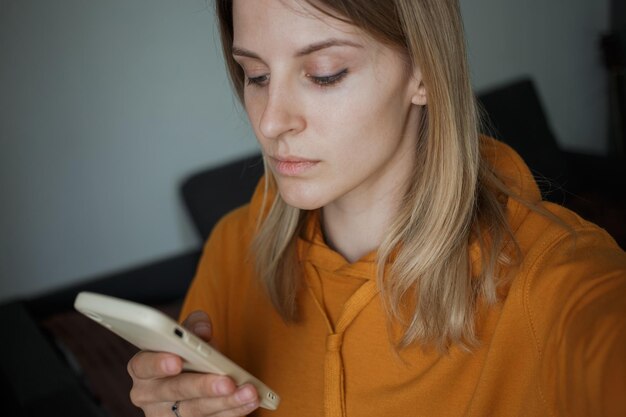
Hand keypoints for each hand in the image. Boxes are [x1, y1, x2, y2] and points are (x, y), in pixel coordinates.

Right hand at [128, 310, 259, 415]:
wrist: (192, 378)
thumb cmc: (186, 353)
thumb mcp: (187, 336)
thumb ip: (194, 326)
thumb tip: (203, 329)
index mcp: (142, 367)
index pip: (144, 365)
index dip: (158, 363)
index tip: (177, 361)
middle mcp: (149, 395)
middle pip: (175, 391)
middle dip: (203, 386)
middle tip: (227, 382)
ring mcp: (166, 415)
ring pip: (196, 411)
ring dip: (226, 402)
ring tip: (249, 392)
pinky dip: (233, 411)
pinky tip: (250, 402)